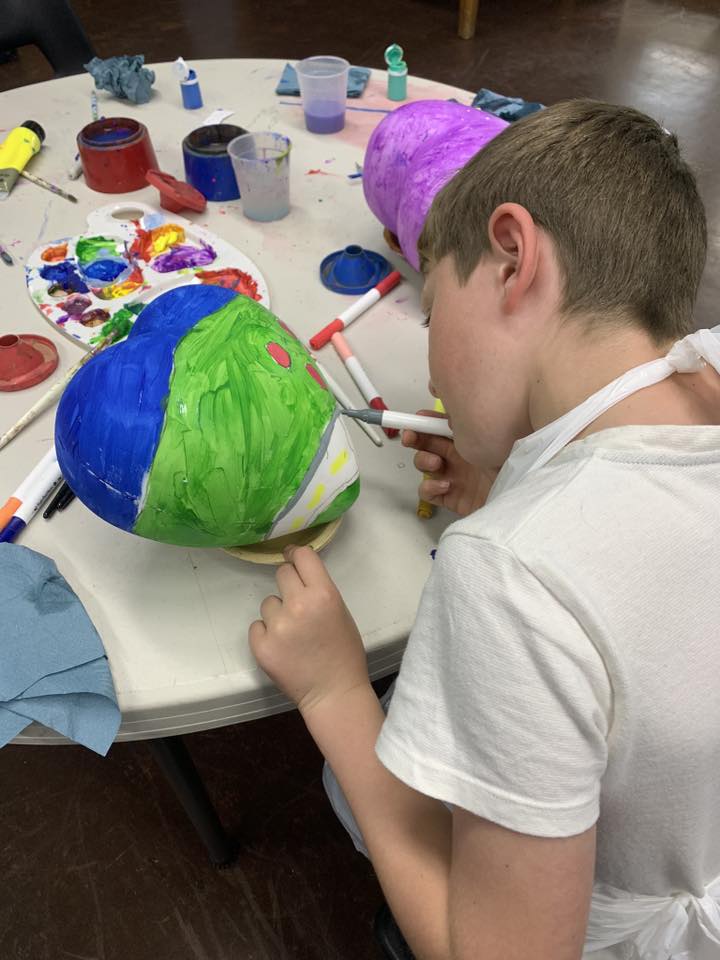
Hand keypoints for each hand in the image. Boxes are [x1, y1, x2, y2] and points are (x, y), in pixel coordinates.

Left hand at [248, 546, 369, 715]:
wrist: (333, 692)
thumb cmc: (344, 652)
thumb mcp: (341, 612)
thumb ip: (320, 590)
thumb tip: (299, 571)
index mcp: (324, 594)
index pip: (302, 556)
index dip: (296, 554)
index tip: (291, 557)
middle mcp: (299, 605)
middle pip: (282, 573)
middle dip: (288, 584)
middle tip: (297, 603)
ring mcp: (277, 626)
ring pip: (268, 602)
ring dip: (277, 613)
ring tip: (293, 634)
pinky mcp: (261, 645)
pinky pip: (257, 626)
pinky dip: (266, 634)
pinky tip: (282, 647)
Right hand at [403, 410, 498, 516]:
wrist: (519, 488)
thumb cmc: (508, 458)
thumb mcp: (483, 433)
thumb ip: (461, 420)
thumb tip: (443, 408)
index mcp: (467, 438)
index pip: (438, 427)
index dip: (423, 422)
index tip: (413, 420)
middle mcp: (459, 456)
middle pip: (427, 444)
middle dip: (415, 440)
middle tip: (411, 438)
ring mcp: (455, 476)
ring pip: (425, 467)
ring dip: (424, 462)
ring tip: (436, 463)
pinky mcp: (453, 498)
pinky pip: (429, 493)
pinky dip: (430, 488)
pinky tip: (445, 484)